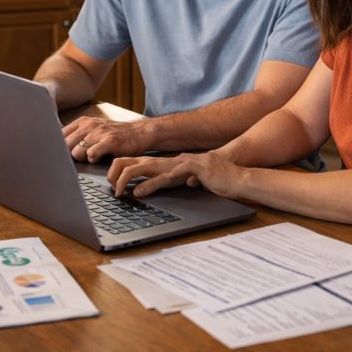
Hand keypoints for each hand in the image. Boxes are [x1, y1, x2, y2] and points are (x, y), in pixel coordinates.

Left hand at [64, 116, 151, 162]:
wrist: (140, 133)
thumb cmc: (116, 135)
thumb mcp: (94, 129)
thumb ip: (77, 135)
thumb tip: (58, 146)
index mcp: (83, 121)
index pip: (60, 135)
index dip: (59, 147)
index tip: (63, 154)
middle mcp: (89, 124)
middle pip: (65, 145)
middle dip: (71, 155)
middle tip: (82, 156)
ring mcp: (99, 132)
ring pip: (76, 152)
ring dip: (83, 158)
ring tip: (93, 155)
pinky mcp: (109, 140)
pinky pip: (91, 154)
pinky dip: (94, 159)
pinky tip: (100, 157)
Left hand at [108, 151, 241, 198]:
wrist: (240, 177)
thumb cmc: (221, 180)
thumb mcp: (198, 181)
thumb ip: (188, 180)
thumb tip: (186, 183)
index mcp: (175, 163)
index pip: (146, 163)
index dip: (128, 170)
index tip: (114, 182)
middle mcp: (176, 161)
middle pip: (143, 161)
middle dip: (122, 171)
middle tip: (110, 185)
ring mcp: (184, 163)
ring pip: (151, 168)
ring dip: (131, 178)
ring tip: (118, 189)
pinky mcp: (192, 169)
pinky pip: (167, 177)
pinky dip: (151, 184)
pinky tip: (140, 191)